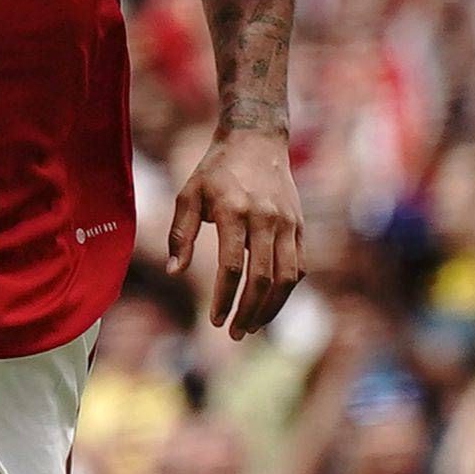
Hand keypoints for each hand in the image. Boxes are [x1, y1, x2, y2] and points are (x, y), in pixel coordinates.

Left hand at [167, 127, 303, 338]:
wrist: (257, 139)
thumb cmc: (216, 170)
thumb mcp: (189, 195)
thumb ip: (181, 235)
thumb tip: (175, 272)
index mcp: (234, 211)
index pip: (232, 267)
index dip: (224, 299)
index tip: (215, 321)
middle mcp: (266, 218)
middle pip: (263, 278)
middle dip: (248, 312)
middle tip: (235, 334)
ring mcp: (287, 223)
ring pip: (287, 278)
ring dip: (271, 308)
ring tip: (253, 326)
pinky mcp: (299, 226)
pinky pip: (298, 266)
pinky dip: (286, 291)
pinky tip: (270, 304)